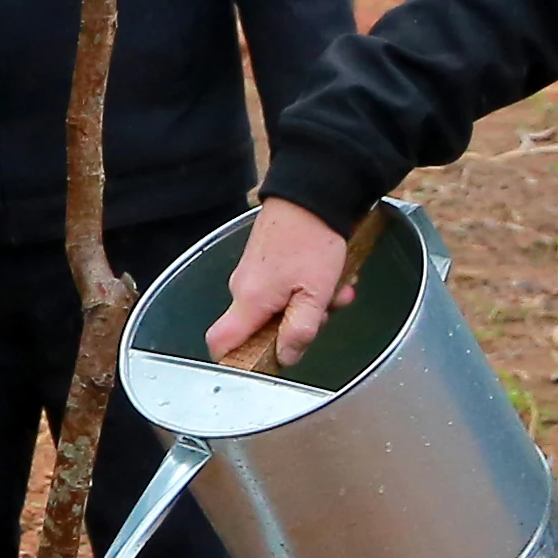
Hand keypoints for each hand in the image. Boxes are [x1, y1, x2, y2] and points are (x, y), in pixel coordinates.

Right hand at [197, 200, 355, 367]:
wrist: (310, 193)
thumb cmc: (311, 239)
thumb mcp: (315, 293)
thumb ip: (300, 330)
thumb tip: (286, 357)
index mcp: (249, 300)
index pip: (221, 342)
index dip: (234, 361)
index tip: (262, 363)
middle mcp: (242, 288)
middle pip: (261, 328)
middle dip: (296, 326)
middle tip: (326, 312)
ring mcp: (251, 272)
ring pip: (278, 306)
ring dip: (309, 303)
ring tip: (336, 288)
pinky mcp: (263, 260)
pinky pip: (281, 287)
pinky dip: (305, 286)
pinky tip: (328, 274)